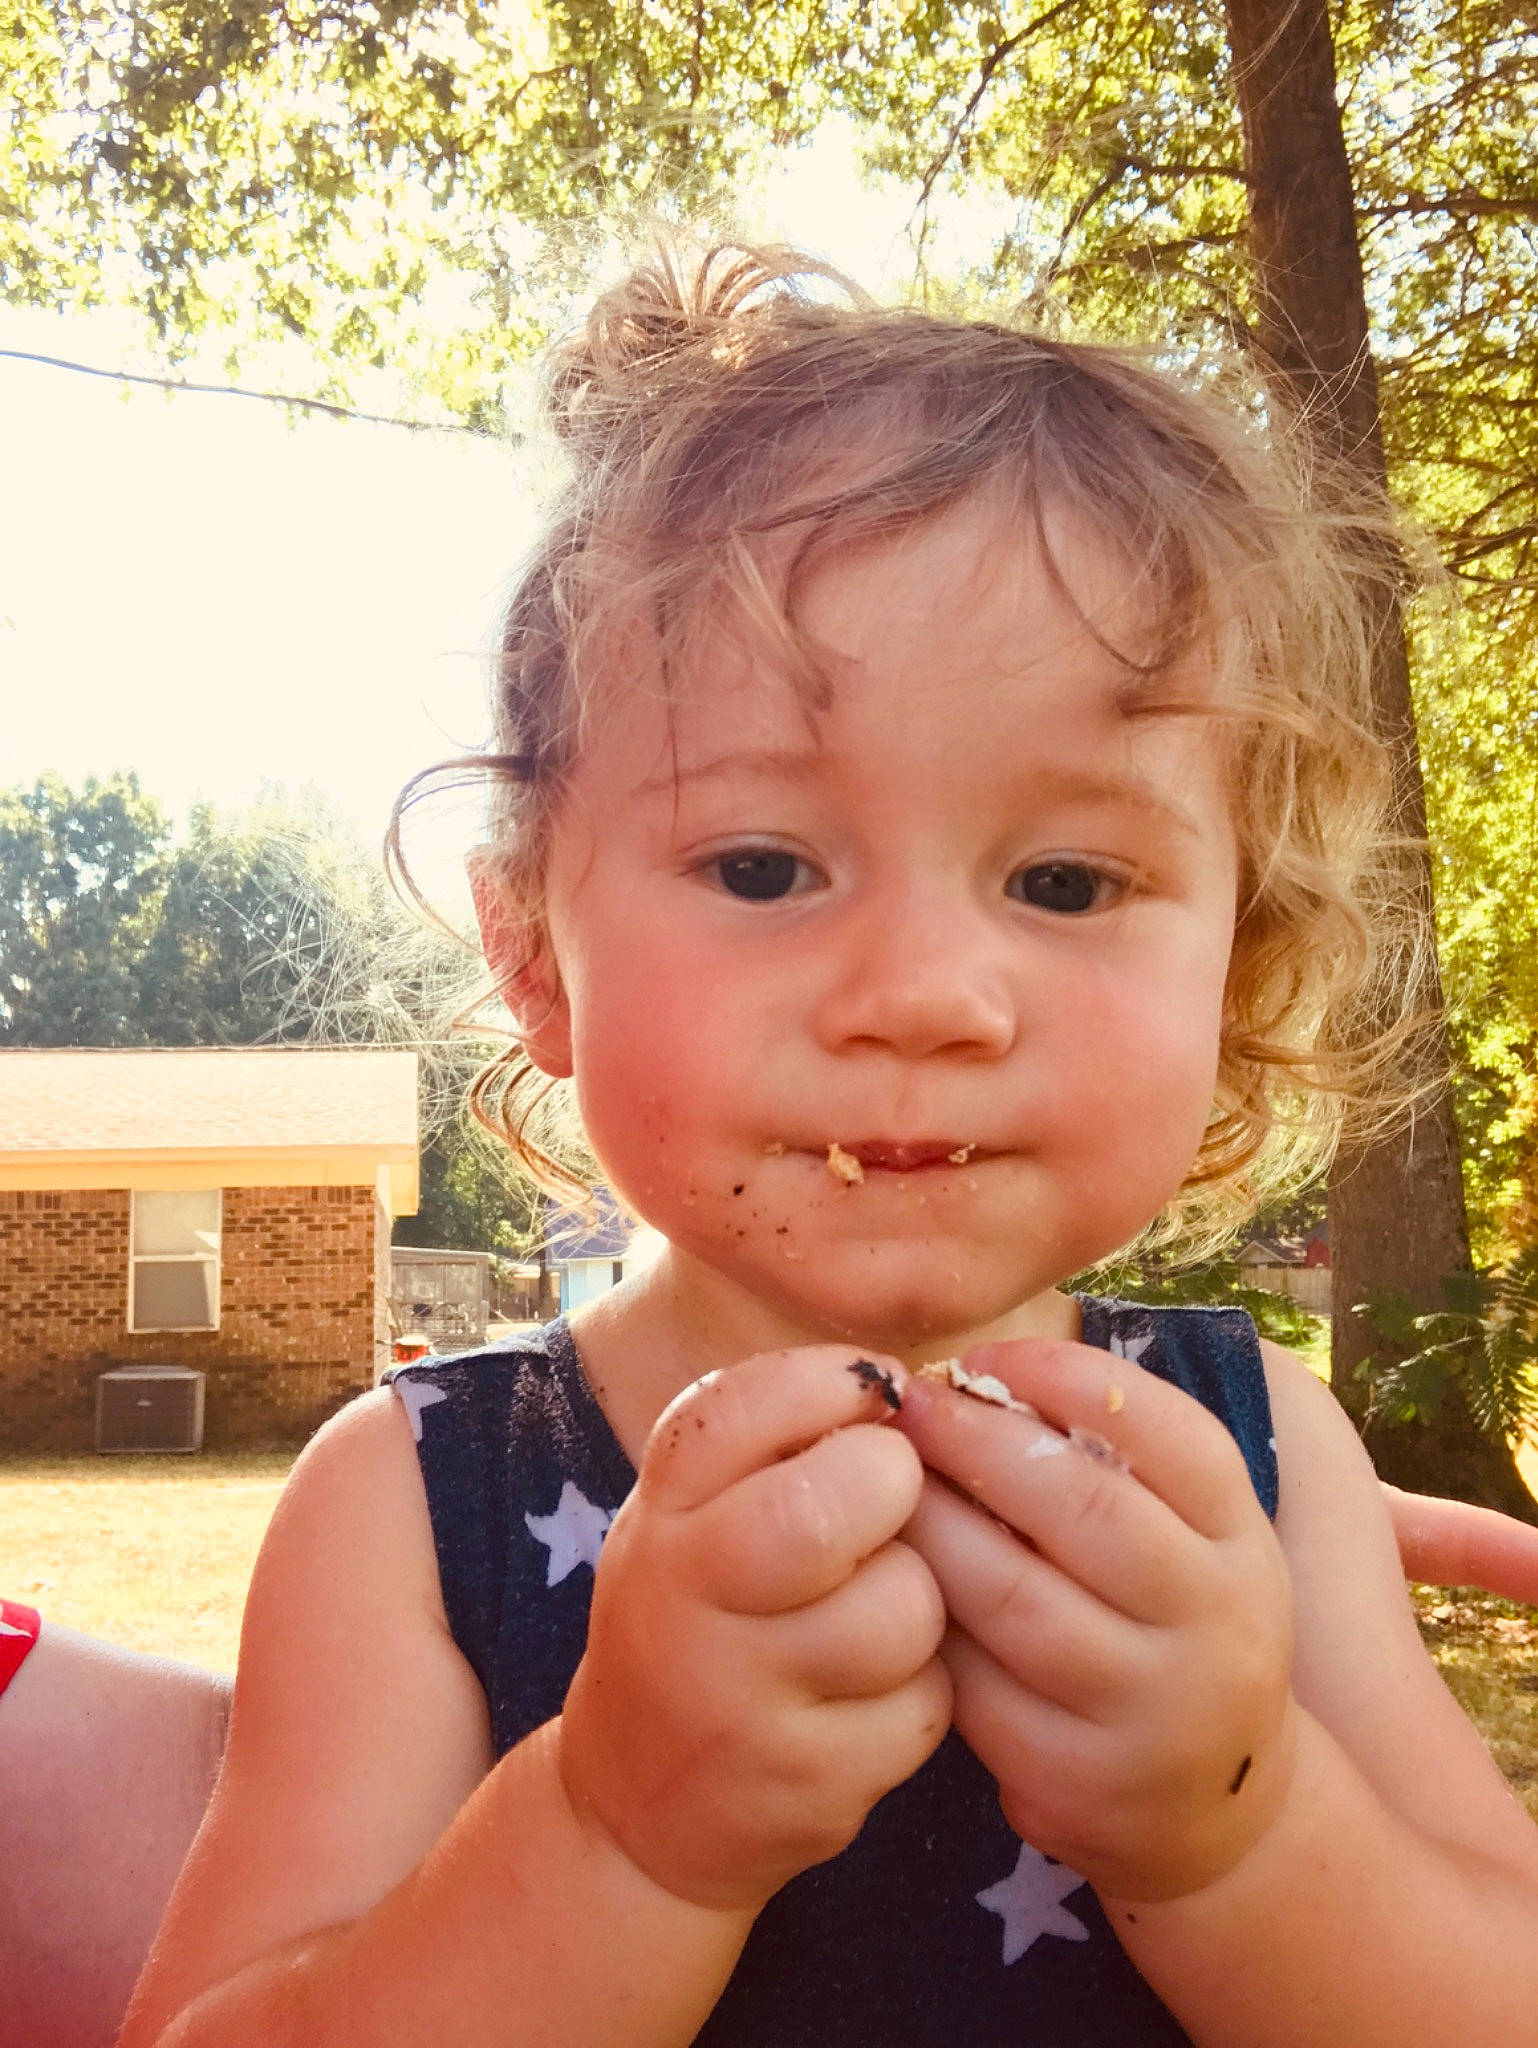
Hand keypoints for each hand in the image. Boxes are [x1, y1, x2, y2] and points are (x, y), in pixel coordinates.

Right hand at [559, 1348, 951, 1912]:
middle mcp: (684, 1594)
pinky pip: (925, 1704)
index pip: (750, 1402)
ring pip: (904, 1606)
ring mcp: (741, 1697)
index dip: (837, 1384)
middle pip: (833, 1503)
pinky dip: (920, 1696)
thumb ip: (771, 1447)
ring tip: (873, 1615)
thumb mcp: (691, 1518)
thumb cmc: (700, 1620)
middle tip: (887, 1504)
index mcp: (661, 1508)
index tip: (870, 1401)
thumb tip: (912, 1391)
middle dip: (892, 1484)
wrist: (637, 1808)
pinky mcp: (806, 1783)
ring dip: (917, 1604)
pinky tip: (869, 1699)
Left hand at [896, 1339, 1297, 1903]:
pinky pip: (974, 1683)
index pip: (1170, 1435)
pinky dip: (923, 1620)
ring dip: (931, 1525)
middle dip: (976, 1440)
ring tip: (876, 1481)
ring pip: (1012, 1599)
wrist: (1210, 1803)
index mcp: (1241, 1539)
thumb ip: (1115, 1459)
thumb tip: (982, 1369)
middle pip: (1083, 1507)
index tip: (981, 1357)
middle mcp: (1213, 1622)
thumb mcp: (1187, 1535)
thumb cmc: (1167, 1618)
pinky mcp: (1075, 1779)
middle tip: (905, 1405)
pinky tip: (887, 1577)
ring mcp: (1148, 1708)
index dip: (1065, 1380)